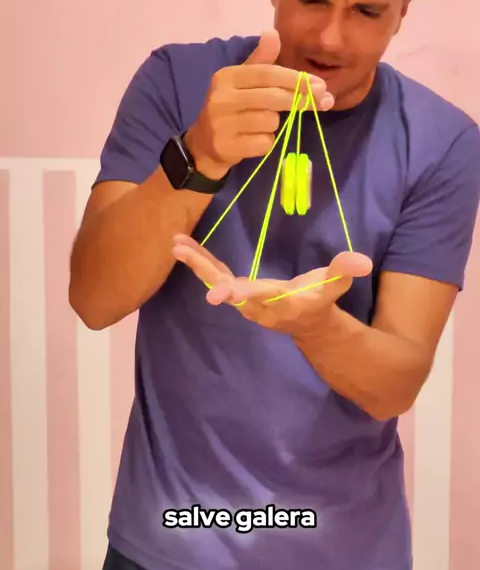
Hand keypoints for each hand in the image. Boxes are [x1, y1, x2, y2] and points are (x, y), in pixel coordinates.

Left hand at [172, 234, 372, 336]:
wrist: (307, 325)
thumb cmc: (321, 300)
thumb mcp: (335, 286)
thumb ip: (345, 271)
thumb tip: (362, 261)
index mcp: (281, 302)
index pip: (260, 297)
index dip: (241, 293)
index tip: (220, 291)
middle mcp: (257, 304)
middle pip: (228, 288)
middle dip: (206, 272)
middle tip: (183, 253)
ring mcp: (243, 301)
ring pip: (216, 281)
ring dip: (196, 264)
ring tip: (176, 244)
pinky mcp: (236, 292)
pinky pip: (215, 276)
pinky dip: (199, 262)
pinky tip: (183, 246)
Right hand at [184, 29, 334, 179]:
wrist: (204, 144)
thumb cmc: (230, 108)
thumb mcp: (242, 81)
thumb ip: (261, 60)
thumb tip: (273, 33)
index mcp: (227, 77)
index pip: (268, 74)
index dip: (297, 79)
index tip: (320, 85)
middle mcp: (221, 98)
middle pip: (273, 97)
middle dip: (300, 100)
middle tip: (322, 102)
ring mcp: (222, 124)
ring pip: (270, 122)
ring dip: (276, 125)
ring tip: (263, 125)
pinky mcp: (227, 147)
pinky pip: (263, 143)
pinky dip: (266, 143)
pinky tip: (255, 140)